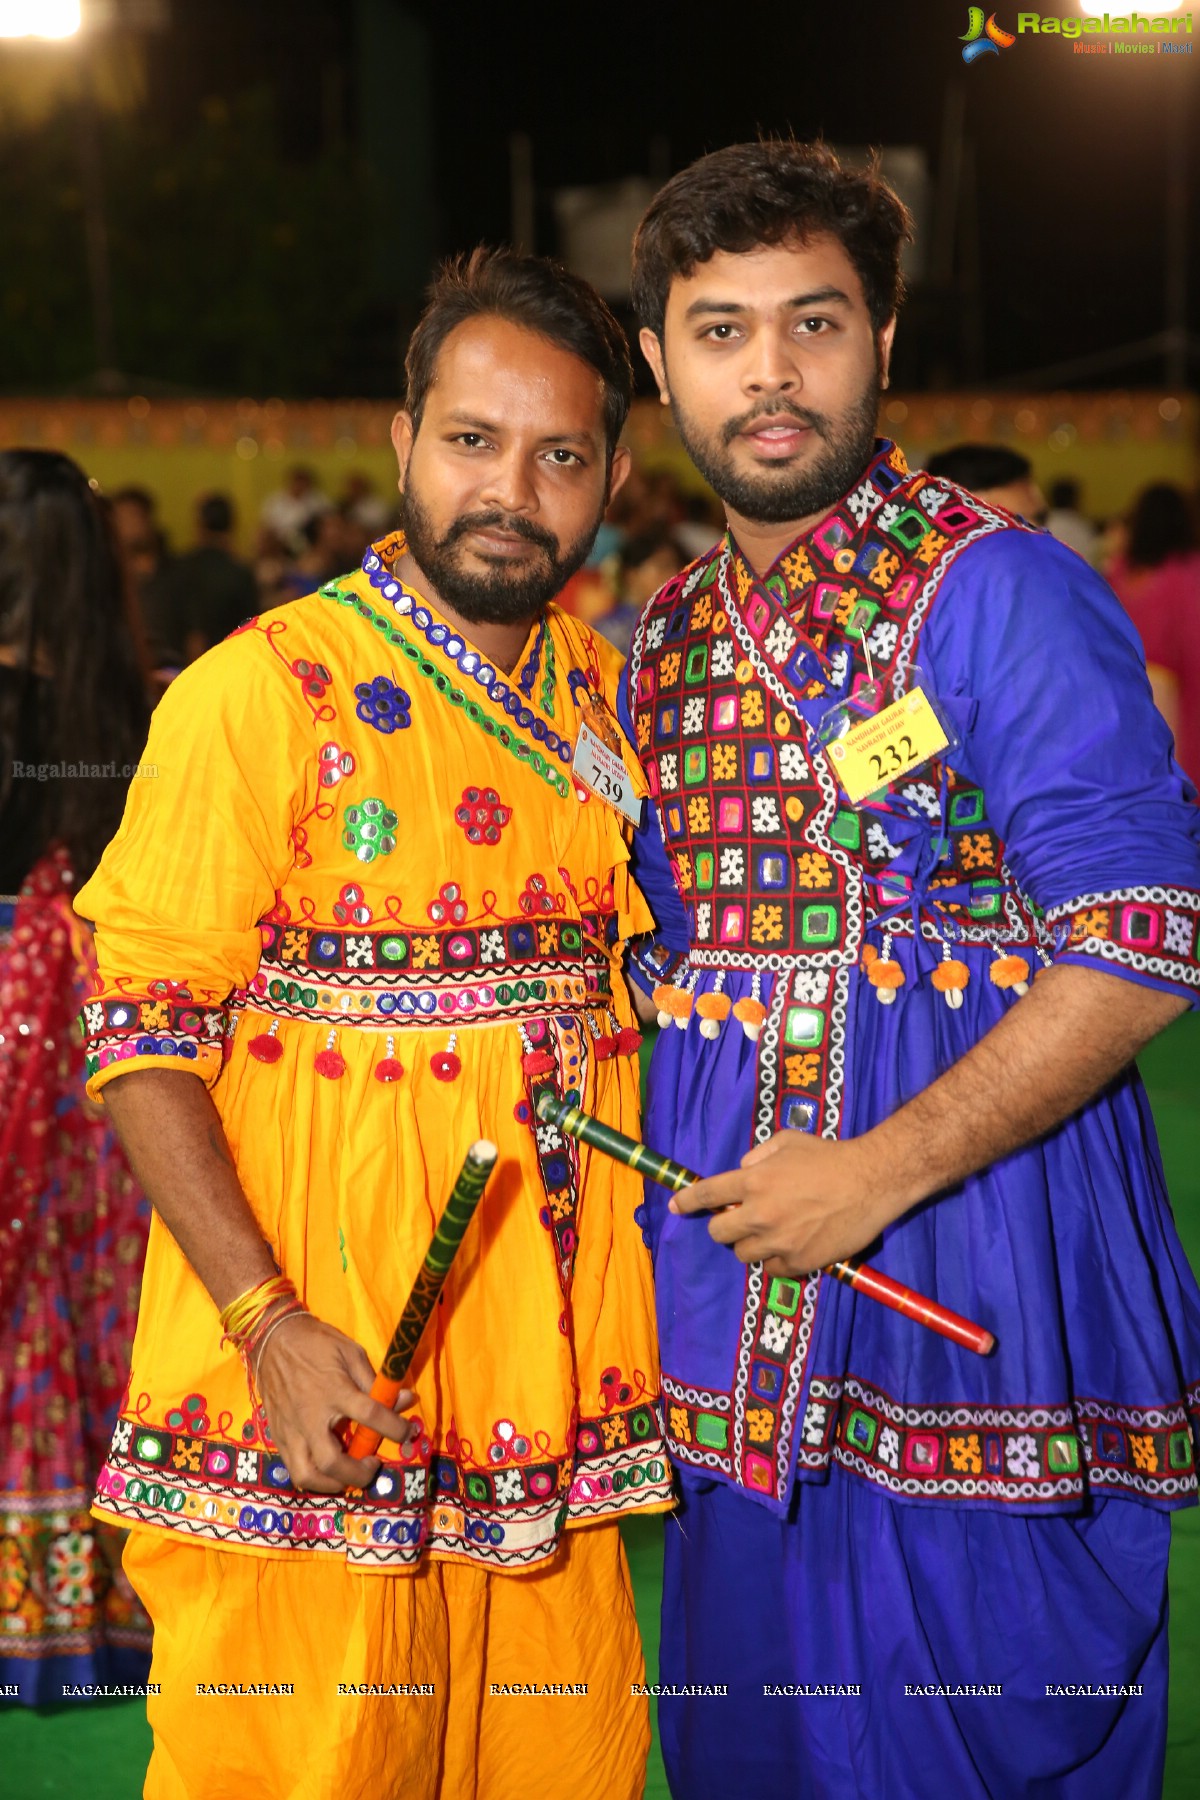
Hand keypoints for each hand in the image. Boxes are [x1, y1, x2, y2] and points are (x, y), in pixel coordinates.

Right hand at [254, 1312, 417, 1493]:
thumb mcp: (351, 1353)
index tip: (408, 1433)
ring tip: (348, 1475)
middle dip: (359, 1474)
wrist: (273, 1339)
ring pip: (308, 1474)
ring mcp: (291, 1429)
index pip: (371, 1417)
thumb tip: (405, 1400)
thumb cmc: (317, 1343)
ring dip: (333, 1483)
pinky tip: (326, 1470)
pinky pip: (293, 1467)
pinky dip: (312, 1476)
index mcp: (334, 1390)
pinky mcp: (278, 1434)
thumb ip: (376, 1382)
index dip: (396, 1429)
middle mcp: (311, 1416)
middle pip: (334, 1461)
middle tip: (373, 1466)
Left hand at [670, 1132, 889, 1276]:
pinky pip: (771, 1269)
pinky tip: (790, 1247)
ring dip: (750, 1244)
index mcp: (754, 1180)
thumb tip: (742, 1172)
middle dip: (724, 1226)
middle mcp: (759, 1213)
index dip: (686, 1201)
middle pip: (718, 1232)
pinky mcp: (799, 1262)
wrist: (871, 1181)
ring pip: (743, 1254)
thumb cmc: (830, 1156)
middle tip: (740, 1220)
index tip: (675, 1206)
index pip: (706, 1193)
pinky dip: (775, 1261)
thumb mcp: (788, 1141)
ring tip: (771, 1233)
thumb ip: (758, 1156)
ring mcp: (778, 1241)